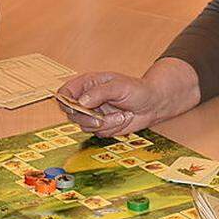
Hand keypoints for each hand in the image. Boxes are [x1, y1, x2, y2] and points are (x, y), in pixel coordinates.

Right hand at [55, 58, 200, 136]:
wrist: (153, 104)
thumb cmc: (137, 89)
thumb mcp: (118, 86)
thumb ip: (99, 93)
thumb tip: (81, 102)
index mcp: (87, 84)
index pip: (64, 93)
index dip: (65, 102)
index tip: (75, 108)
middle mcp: (87, 99)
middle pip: (71, 114)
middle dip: (87, 119)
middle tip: (101, 119)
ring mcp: (93, 114)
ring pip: (85, 126)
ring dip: (105, 124)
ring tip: (121, 115)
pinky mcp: (102, 126)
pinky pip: (98, 133)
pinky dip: (112, 129)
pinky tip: (123, 119)